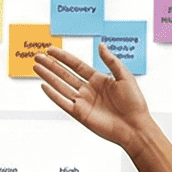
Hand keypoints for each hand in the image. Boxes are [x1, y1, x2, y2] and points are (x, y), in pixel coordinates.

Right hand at [34, 43, 155, 151]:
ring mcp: (83, 102)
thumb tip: (101, 45)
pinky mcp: (80, 114)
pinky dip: (53, 95)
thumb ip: (111, 61)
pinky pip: (63, 102)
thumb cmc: (134, 103)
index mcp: (99, 80)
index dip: (63, 57)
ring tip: (36, 67)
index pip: (76, 65)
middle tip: (38, 56)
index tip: (51, 50)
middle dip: (51, 65)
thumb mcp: (125, 76)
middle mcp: (88, 90)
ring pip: (61, 86)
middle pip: (65, 74)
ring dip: (48, 76)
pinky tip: (44, 86)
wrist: (135, 126)